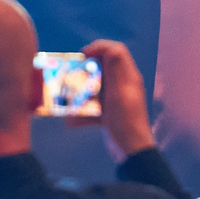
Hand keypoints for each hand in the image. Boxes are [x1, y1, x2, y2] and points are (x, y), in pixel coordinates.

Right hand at [78, 37, 155, 157]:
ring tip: (68, 97)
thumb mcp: (120, 94)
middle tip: (71, 73)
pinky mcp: (109, 113)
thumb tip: (112, 48)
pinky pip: (92, 108)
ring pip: (95, 88)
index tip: (82, 55)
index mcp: (129, 76)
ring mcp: (116, 99)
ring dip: (80, 94)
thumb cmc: (126, 121)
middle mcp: (123, 85)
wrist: (131, 151)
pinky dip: (82, 114)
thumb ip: (116, 71)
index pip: (116, 51)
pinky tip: (71, 122)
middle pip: (103, 68)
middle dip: (85, 70)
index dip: (99, 47)